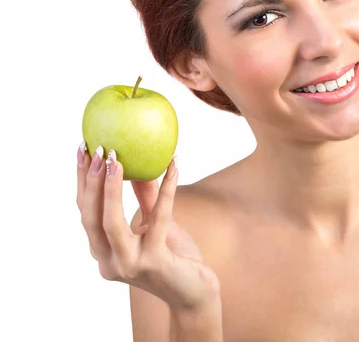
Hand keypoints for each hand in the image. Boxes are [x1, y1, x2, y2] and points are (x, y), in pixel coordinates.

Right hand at [76, 142, 221, 312]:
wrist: (194, 292)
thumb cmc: (173, 255)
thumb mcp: (155, 222)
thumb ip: (144, 197)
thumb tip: (136, 159)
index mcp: (103, 251)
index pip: (85, 212)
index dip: (83, 180)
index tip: (84, 149)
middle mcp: (109, 261)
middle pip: (90, 217)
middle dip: (91, 181)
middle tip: (99, 149)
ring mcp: (129, 264)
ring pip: (111, 222)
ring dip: (112, 188)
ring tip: (117, 158)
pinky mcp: (154, 262)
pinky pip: (159, 218)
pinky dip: (166, 190)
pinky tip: (173, 166)